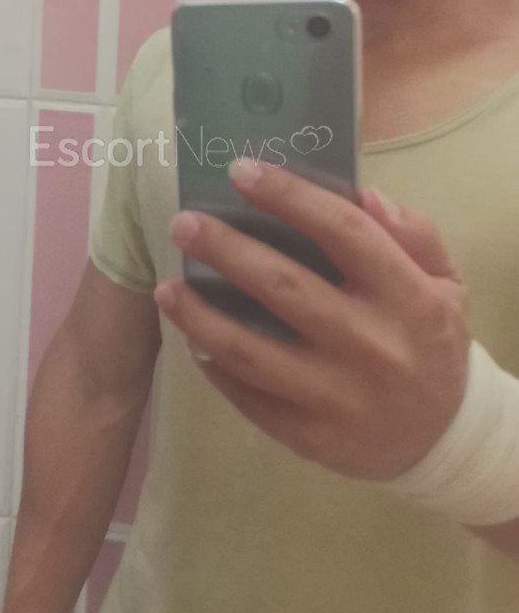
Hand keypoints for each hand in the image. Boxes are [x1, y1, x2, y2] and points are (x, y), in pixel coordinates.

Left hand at [154, 160, 470, 482]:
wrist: (444, 440)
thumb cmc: (432, 343)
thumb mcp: (446, 283)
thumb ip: (414, 234)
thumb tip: (364, 195)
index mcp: (409, 297)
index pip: (344, 232)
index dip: (290, 197)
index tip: (242, 172)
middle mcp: (372, 345)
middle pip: (283, 286)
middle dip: (225, 249)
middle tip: (184, 224)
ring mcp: (337, 396)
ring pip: (249, 350)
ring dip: (199, 315)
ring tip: (166, 289)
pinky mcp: (310, 436)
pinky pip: (248, 396)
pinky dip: (214, 366)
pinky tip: (194, 340)